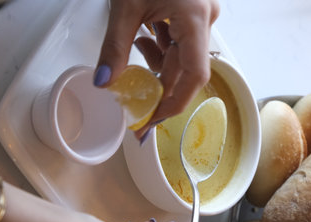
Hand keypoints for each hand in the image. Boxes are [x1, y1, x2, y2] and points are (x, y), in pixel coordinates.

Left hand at [94, 0, 219, 137]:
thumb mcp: (125, 7)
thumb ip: (114, 48)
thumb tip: (105, 82)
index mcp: (194, 19)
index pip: (193, 76)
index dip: (174, 103)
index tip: (153, 121)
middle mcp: (204, 21)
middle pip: (185, 69)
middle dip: (158, 86)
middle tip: (136, 102)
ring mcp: (200, 17)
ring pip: (181, 57)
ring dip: (156, 63)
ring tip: (135, 52)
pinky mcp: (192, 14)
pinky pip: (179, 42)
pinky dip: (160, 47)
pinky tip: (144, 39)